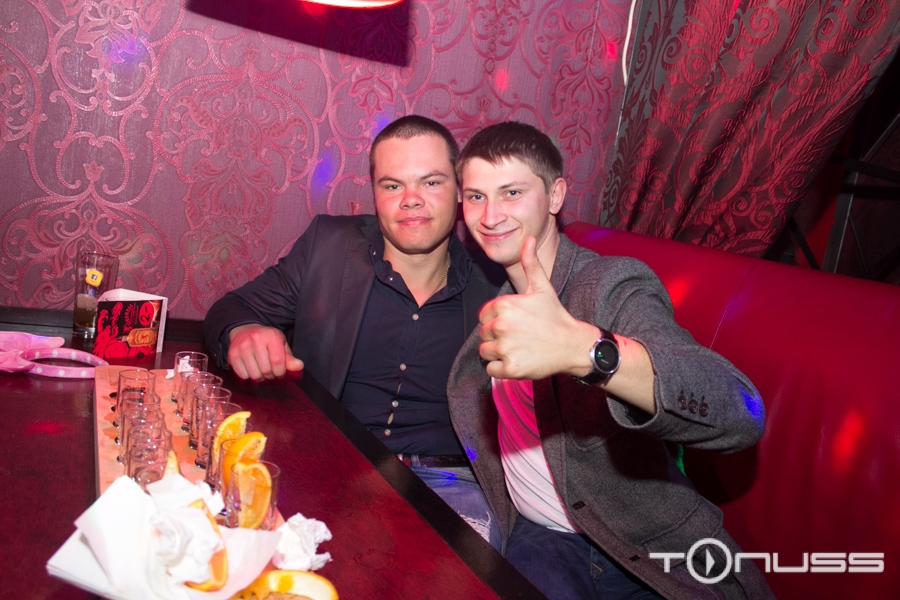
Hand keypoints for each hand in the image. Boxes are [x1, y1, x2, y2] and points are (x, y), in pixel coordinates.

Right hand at [227, 324, 303, 380]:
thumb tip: (299, 366)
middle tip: (270, 372)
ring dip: (260, 378)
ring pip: (254, 375)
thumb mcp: (281, 345)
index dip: (280, 372)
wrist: (245, 331)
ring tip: (261, 370)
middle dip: (270, 376)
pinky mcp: (232, 354)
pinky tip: (251, 368)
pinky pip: (242, 376)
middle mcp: (255, 339)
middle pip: (266, 370)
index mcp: (271, 336)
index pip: (278, 362)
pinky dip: (248, 376)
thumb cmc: (267, 341)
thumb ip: (290, 358)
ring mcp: (242, 347)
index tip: (280, 372)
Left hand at [478, 237, 597, 379]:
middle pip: (483, 334)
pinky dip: (501, 368)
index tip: (514, 323)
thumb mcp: (542, 287)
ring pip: (485, 352)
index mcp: (504, 305)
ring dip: (497, 353)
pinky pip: (491, 369)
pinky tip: (518, 360)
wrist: (573, 344)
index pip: (483, 315)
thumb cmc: (555, 316)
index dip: (496, 320)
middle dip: (496, 337)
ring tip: (518, 348)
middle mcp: (501, 325)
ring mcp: (505, 347)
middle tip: (519, 337)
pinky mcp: (510, 368)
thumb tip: (529, 239)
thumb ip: (530, 263)